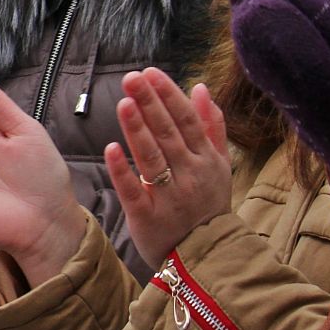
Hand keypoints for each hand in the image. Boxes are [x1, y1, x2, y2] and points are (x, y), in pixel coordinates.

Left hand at [105, 68, 231, 266]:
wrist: (205, 257)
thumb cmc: (208, 205)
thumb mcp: (219, 166)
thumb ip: (211, 127)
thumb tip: (201, 88)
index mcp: (205, 160)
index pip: (186, 121)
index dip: (169, 96)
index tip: (151, 73)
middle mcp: (190, 175)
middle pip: (168, 134)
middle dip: (150, 104)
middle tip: (132, 78)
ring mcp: (169, 197)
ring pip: (152, 158)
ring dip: (138, 130)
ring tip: (124, 103)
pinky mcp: (148, 217)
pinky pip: (134, 191)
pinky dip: (123, 171)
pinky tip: (110, 149)